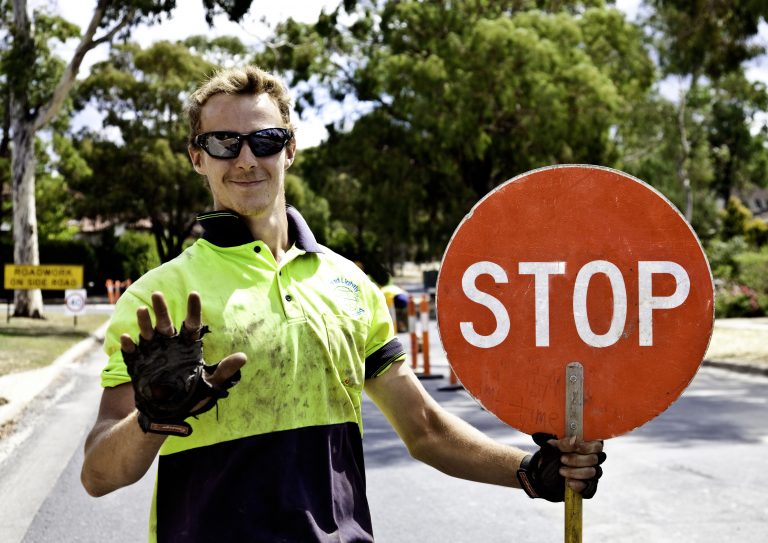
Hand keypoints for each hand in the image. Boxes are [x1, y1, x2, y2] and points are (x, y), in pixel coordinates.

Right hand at [120, 291, 246, 434]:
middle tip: (157, 294)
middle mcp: (170, 345)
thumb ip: (224, 371)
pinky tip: (126, 338)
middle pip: (166, 323)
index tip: (194, 294)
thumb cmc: (193, 397)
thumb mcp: (210, 385)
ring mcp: (153, 353)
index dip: (193, 310)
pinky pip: (132, 352)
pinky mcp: (138, 363)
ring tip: (142, 311)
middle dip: (162, 309)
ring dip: (145, 322)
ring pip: (148, 333)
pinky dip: (129, 345)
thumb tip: (243, 358)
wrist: (168, 414)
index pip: (192, 324)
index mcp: (188, 347)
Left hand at [516, 433, 605, 501]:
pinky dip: (577, 484)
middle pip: (593, 459)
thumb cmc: (558, 455)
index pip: (595, 445)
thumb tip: (552, 443)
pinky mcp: (589, 486)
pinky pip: (587, 486)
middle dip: (576, 459)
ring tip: (561, 471)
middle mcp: (594, 460)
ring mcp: (593, 473)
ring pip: (590, 472)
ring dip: (574, 471)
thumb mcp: (555, 447)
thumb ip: (556, 444)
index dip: (583, 445)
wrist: (551, 472)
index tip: (568, 445)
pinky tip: (569, 482)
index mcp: (590, 447)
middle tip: (562, 459)